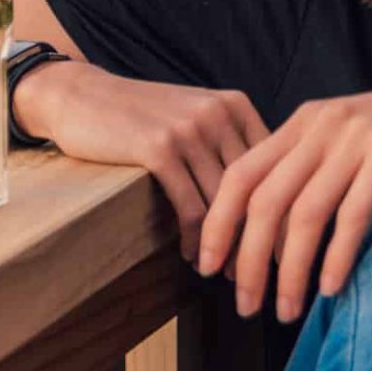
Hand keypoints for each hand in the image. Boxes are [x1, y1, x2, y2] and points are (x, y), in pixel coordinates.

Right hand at [20, 59, 267, 277]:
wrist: (83, 96)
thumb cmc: (140, 115)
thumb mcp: (195, 114)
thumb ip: (229, 142)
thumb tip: (268, 195)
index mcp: (235, 105)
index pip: (277, 165)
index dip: (286, 209)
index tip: (288, 247)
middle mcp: (219, 114)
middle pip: (257, 188)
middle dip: (263, 236)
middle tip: (263, 273)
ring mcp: (189, 129)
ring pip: (226, 204)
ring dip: (229, 246)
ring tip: (228, 274)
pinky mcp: (159, 149)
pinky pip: (191, 209)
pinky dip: (197, 241)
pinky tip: (193, 257)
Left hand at [195, 75, 371, 321]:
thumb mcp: (351, 144)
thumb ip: (311, 171)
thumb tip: (267, 235)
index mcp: (306, 120)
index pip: (241, 174)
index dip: (218, 224)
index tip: (207, 270)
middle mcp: (326, 122)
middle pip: (265, 199)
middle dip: (248, 260)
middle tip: (244, 307)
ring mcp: (361, 133)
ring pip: (305, 212)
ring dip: (290, 271)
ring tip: (286, 312)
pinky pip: (355, 211)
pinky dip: (338, 255)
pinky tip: (332, 289)